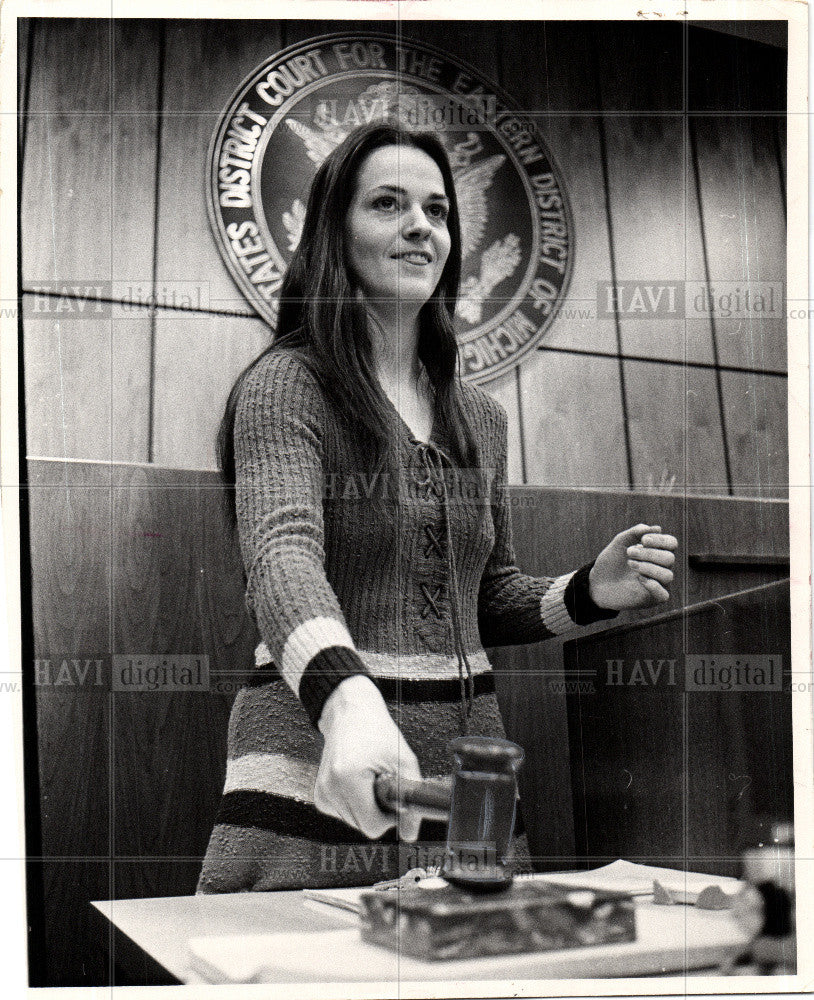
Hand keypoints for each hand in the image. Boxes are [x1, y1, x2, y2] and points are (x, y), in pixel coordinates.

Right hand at [315, 675, 422, 840]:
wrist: (351, 714)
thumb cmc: (377, 732)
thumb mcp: (403, 760)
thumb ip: (410, 799)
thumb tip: (410, 834)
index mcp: (347, 778)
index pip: (372, 826)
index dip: (390, 816)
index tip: (394, 796)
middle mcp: (329, 787)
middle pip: (363, 826)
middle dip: (378, 810)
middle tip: (382, 782)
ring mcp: (322, 792)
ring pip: (354, 822)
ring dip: (367, 807)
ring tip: (369, 778)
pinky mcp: (320, 795)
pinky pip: (344, 814)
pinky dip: (355, 803)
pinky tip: (358, 781)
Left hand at [589, 524, 677, 609]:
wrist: (597, 582)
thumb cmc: (611, 562)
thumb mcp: (620, 543)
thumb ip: (635, 532)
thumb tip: (658, 528)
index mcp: (656, 552)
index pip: (671, 543)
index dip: (661, 540)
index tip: (643, 540)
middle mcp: (661, 567)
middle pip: (670, 558)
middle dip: (649, 554)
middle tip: (629, 553)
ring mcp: (658, 584)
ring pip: (668, 575)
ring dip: (648, 567)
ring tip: (630, 564)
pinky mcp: (652, 599)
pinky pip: (664, 595)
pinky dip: (654, 586)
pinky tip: (639, 579)